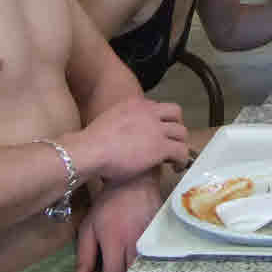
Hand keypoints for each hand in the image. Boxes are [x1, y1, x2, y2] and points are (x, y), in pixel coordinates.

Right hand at [72, 97, 188, 182]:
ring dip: (181, 144)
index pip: (157, 106)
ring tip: (177, 157)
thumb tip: (117, 134)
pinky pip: (181, 151)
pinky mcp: (161, 146)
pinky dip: (182, 160)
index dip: (161, 120)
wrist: (89, 151)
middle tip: (173, 140)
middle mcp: (149, 112)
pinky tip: (177, 167)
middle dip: (177, 126)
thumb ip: (118, 123)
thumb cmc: (90, 143)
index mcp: (135, 104)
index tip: (158, 131)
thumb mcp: (107, 122)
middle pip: (175, 113)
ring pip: (181, 132)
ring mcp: (156, 128)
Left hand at [75, 172, 160, 271]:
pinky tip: (141, 267)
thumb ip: (84, 254)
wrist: (136, 182)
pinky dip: (147, 266)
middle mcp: (135, 244)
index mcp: (115, 241)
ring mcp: (151, 241)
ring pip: (144, 269)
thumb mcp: (89, 226)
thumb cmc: (109, 203)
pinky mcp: (161, 237)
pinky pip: (154, 259)